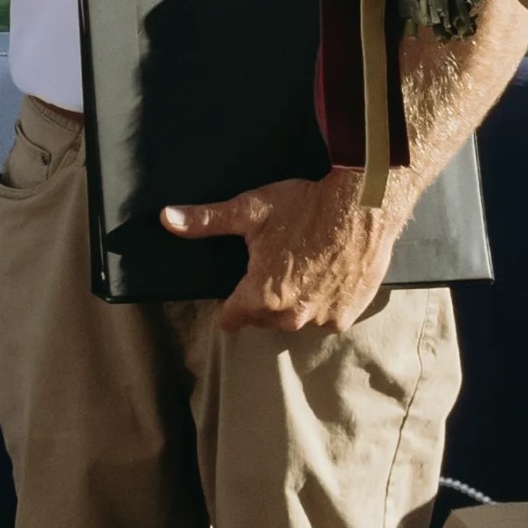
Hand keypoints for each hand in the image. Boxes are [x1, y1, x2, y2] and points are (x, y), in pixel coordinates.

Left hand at [159, 167, 400, 333]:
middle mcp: (291, 317)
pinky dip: (320, 302)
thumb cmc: (302, 207)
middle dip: (260, 300)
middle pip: (263, 319)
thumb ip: (206, 221)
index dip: (228, 304)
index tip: (231, 290)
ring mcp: (322, 319)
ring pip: (294, 320)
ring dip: (292, 303)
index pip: (232, 319)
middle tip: (269, 267)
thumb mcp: (249, 211)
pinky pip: (323, 317)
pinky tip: (321, 275)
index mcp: (262, 296)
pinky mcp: (347, 316)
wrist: (361, 208)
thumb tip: (166, 219)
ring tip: (297, 268)